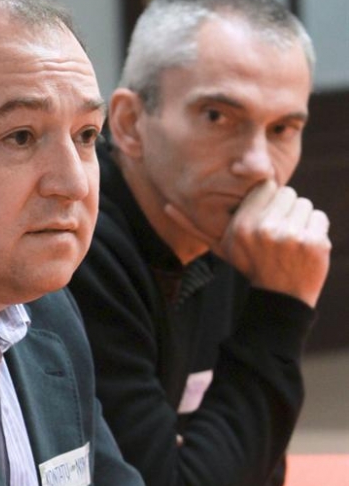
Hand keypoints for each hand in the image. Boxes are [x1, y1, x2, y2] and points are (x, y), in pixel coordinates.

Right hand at [165, 180, 330, 307]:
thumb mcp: (220, 247)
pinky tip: (304, 250)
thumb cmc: (249, 266)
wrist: (279, 298)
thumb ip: (194, 225)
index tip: (264, 222)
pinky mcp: (314, 243)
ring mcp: (291, 237)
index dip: (267, 203)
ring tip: (289, 243)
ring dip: (300, 221)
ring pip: (304, 204)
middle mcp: (264, 230)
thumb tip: (166, 206)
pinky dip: (316, 231)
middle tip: (277, 236)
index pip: (266, 186)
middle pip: (287, 193)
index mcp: (242, 226)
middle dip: (284, 211)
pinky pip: (320, 218)